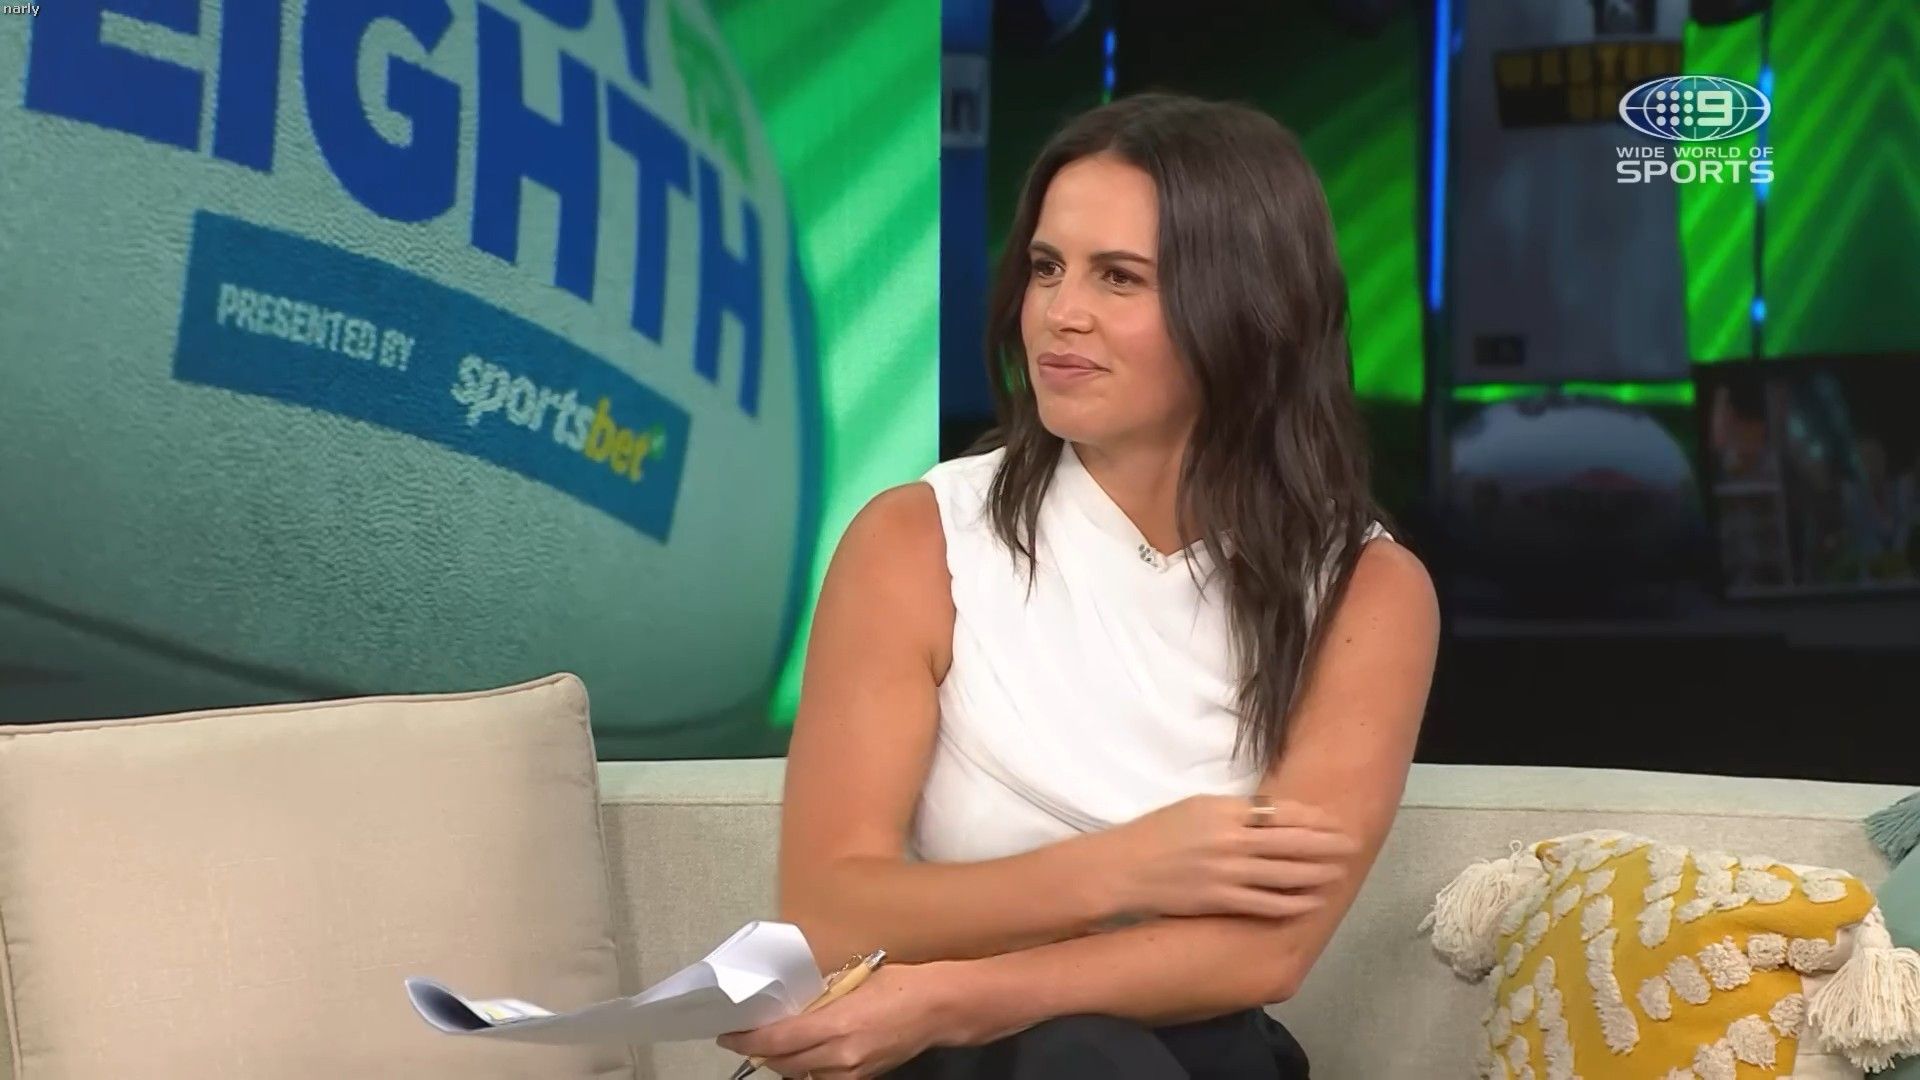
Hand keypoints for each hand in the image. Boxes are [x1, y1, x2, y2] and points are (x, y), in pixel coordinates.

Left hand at [715, 962, 957, 1078]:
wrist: (936, 1009)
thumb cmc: (897, 984)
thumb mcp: (852, 981)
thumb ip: (818, 996)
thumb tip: (790, 1004)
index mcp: (834, 1023)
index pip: (776, 1041)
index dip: (747, 1040)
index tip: (728, 1035)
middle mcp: (839, 1054)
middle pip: (782, 1063)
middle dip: (760, 1053)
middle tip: (747, 1037)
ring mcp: (850, 1072)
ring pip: (799, 1075)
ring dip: (783, 1062)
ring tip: (777, 1045)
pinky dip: (807, 1068)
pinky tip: (807, 1054)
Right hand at [1099, 794, 1357, 920]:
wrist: (1123, 869)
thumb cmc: (1155, 834)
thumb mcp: (1194, 807)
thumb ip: (1232, 811)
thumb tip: (1269, 815)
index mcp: (1224, 810)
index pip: (1280, 812)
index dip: (1311, 818)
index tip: (1332, 820)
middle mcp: (1230, 839)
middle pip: (1291, 841)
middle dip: (1326, 844)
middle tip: (1352, 843)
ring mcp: (1227, 872)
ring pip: (1285, 873)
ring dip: (1317, 873)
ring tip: (1339, 872)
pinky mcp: (1220, 900)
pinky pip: (1265, 903)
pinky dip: (1292, 904)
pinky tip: (1311, 903)